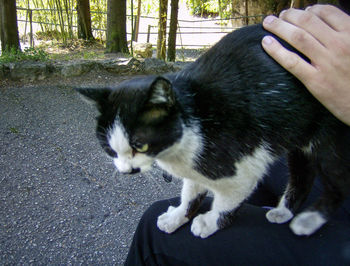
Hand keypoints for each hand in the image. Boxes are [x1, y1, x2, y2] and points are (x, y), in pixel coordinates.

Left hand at [262, 5, 349, 125]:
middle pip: (307, 22)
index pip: (326, 12)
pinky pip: (291, 62)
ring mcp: (326, 63)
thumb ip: (345, 35)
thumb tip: (325, 25)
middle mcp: (339, 45)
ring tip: (268, 23)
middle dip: (289, 15)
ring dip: (279, 27)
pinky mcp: (315, 81)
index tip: (300, 12)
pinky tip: (266, 43)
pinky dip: (276, 50)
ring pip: (297, 37)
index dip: (309, 9)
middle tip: (278, 16)